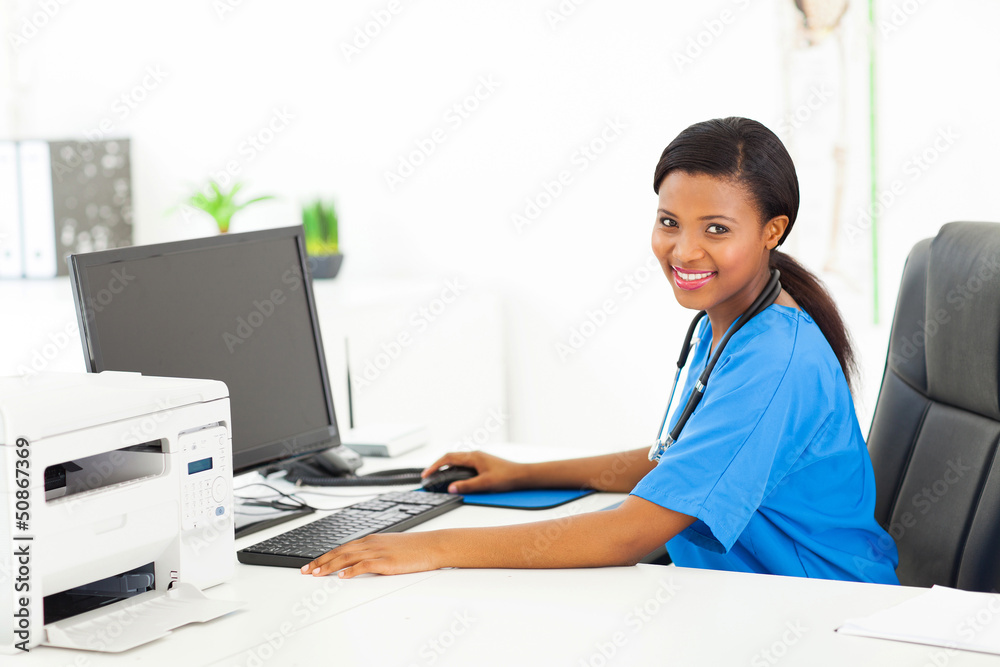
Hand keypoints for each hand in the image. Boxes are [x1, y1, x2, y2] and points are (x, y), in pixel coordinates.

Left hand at [301, 532, 443, 577]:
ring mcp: (378, 551)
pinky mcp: (386, 561)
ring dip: (329, 566)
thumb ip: (374, 552)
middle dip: (320, 562)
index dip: (324, 556)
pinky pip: (364, 565)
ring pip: (347, 558)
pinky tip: (342, 576)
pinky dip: (351, 571)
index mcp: (371, 540)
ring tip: (316, 574)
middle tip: (305, 570)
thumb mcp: (390, 547)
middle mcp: (371, 543)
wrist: (432, 545)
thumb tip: (360, 562)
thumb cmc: (414, 548)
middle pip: (339, 552)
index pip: (341, 548)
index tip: (312, 564)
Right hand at [421, 451, 526, 493]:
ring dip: (446, 468)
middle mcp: (475, 455)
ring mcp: (479, 459)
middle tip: (428, 476)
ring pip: (457, 461)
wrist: (523, 475)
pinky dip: (455, 470)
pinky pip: (464, 465)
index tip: (426, 474)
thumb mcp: (485, 483)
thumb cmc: (507, 477)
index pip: (448, 458)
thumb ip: (467, 486)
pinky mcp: (483, 464)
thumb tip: (451, 488)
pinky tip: (455, 478)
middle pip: (450, 458)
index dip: (435, 466)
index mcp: (473, 457)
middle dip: (437, 466)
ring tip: (438, 477)